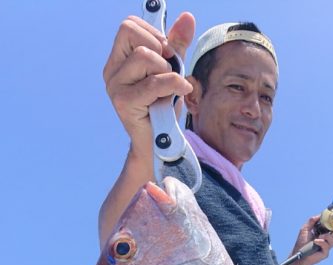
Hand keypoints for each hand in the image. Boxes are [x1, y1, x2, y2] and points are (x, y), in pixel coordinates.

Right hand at [103, 13, 194, 160]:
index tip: (166, 54)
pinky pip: (154, 82)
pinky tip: (181, 93)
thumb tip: (187, 17)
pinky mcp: (124, 103)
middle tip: (167, 71)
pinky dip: (174, 84)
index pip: (129, 25)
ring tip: (168, 88)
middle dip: (159, 48)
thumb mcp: (173, 70)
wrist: (160, 145)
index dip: (153, 34)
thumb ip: (177, 44)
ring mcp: (115, 86)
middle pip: (132, 32)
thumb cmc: (164, 108)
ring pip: (144, 56)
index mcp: (118, 59)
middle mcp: (112, 71)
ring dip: (166, 70)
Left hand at [289, 215, 332, 264]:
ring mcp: (327, 248)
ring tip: (320, 236)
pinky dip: (322, 242)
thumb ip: (312, 221)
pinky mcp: (325, 253)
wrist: (298, 253)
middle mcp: (327, 241)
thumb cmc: (302, 242)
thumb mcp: (306, 228)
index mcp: (324, 235)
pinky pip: (327, 246)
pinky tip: (315, 241)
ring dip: (328, 237)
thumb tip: (320, 214)